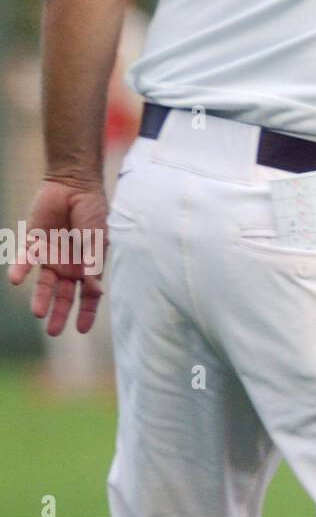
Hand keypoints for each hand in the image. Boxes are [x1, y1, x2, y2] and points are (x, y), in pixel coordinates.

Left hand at [9, 179, 109, 335]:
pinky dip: (20, 271)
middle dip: (60, 313)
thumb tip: (95, 290)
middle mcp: (69, 265)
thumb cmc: (92, 210)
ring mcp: (51, 256)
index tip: (81, 330)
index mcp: (88, 264)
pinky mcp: (33, 245)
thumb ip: (94, 262)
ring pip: (44, 285)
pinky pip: (25, 262)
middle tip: (54, 332)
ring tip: (38, 313)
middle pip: (64, 295)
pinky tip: (17, 280)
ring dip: (41, 298)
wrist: (73, 185)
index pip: (88, 294)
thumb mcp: (97, 237)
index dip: (86, 312)